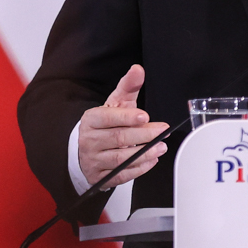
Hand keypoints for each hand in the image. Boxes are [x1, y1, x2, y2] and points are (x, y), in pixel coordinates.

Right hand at [78, 64, 169, 187]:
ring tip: (161, 147)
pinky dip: (139, 169)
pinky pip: (122, 175)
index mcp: (91, 120)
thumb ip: (127, 87)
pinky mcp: (100, 177)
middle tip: (162, 131)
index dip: (127, 117)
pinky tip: (151, 160)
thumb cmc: (104, 125)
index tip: (145, 116)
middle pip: (119, 138)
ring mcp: (94, 160)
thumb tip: (138, 70)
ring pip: (121, 159)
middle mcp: (89, 140)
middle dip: (144, 135)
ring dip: (145, 153)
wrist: (85, 150)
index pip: (108, 117)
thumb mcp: (114, 104)